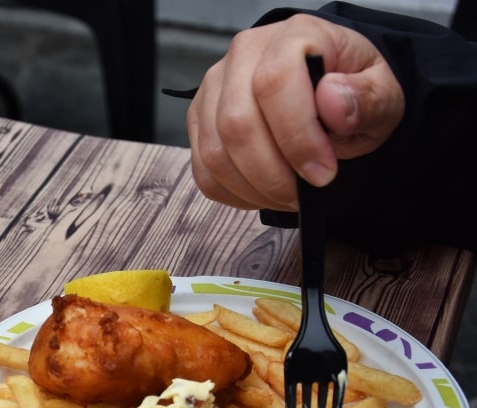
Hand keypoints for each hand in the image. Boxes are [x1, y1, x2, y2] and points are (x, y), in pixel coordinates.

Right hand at [187, 13, 403, 211]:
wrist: (328, 95)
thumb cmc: (353, 92)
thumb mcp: (383, 94)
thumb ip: (367, 97)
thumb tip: (330, 99)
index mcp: (292, 36)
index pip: (274, 83)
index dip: (296, 137)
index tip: (323, 172)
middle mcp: (242, 56)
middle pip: (236, 123)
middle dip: (272, 173)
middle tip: (304, 194)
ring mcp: (213, 90)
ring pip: (215, 152)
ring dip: (253, 188)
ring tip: (287, 195)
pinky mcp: (199, 122)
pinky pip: (203, 171)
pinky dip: (234, 193)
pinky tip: (264, 192)